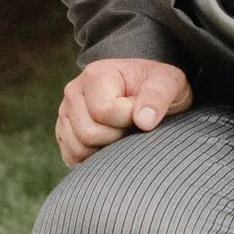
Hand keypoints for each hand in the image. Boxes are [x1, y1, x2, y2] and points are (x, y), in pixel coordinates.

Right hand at [55, 57, 193, 167]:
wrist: (146, 91)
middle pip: (88, 133)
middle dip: (116, 136)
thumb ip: (159, 96)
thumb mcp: (169, 82)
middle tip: (131, 125)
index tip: (140, 111)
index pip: (103, 111)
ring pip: (78, 148)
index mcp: (96, 74)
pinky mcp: (64, 132)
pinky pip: (72, 157)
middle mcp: (74, 91)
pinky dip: (92, 158)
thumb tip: (144, 121)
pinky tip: (109, 144)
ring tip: (120, 132)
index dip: (127, 119)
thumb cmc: (157, 86)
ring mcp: (66, 113)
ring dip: (105, 149)